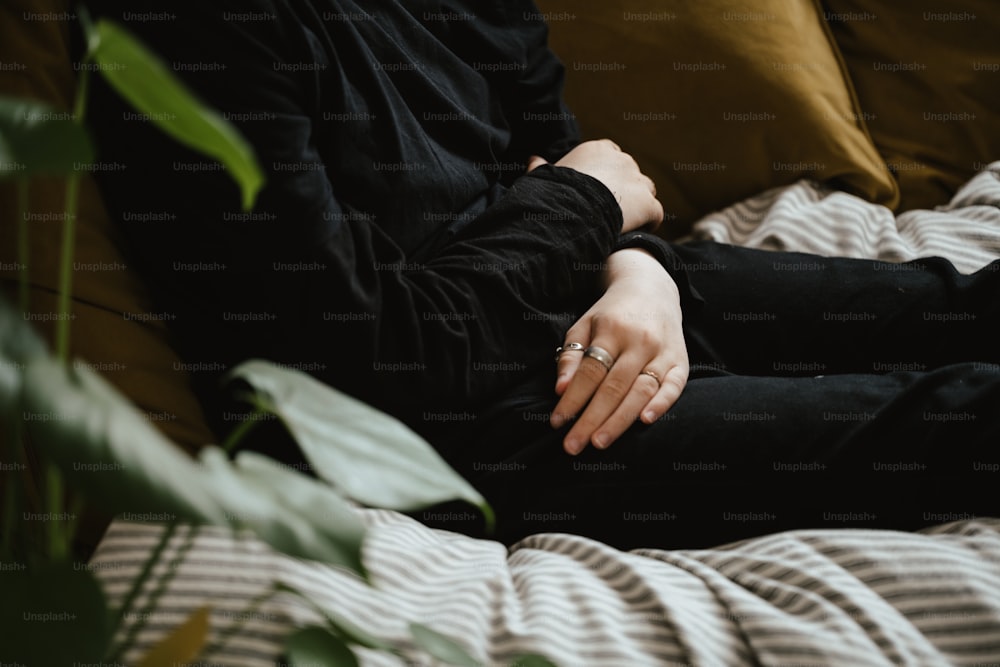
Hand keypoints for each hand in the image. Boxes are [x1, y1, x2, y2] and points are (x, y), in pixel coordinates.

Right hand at [527, 139, 662, 232]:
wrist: (570, 214)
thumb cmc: (553, 194)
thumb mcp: (543, 177)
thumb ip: (541, 167)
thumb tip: (534, 159)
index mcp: (598, 149)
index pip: (611, 155)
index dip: (606, 174)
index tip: (597, 190)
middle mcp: (623, 159)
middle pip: (630, 172)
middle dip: (623, 188)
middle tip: (609, 209)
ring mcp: (638, 181)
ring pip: (646, 190)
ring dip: (639, 203)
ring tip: (624, 222)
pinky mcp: (648, 204)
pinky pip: (655, 213)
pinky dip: (648, 223)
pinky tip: (635, 233)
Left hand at [550, 248, 688, 454]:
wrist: (652, 289)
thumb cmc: (611, 315)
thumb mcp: (584, 326)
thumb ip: (571, 357)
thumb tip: (561, 390)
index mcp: (612, 329)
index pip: (589, 372)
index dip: (572, 400)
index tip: (556, 422)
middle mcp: (640, 341)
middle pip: (613, 387)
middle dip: (591, 419)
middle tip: (573, 446)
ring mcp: (663, 351)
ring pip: (641, 391)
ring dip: (620, 421)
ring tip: (599, 442)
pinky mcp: (681, 360)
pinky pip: (674, 387)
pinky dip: (662, 404)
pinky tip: (645, 422)